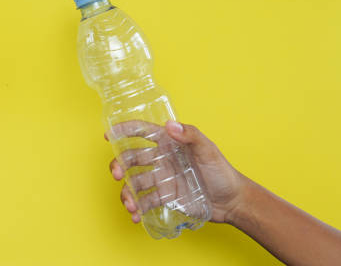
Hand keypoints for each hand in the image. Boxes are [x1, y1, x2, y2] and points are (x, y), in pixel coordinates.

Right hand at [107, 120, 244, 223]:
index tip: (108, 135)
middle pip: (131, 159)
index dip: (124, 131)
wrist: (232, 201)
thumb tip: (170, 125)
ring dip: (126, 192)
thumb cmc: (222, 171)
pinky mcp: (164, 197)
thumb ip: (190, 135)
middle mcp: (161, 159)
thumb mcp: (208, 150)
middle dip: (119, 165)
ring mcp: (161, 179)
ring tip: (130, 204)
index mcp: (169, 143)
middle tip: (117, 174)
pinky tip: (136, 215)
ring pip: (135, 182)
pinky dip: (137, 209)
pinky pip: (145, 201)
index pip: (142, 132)